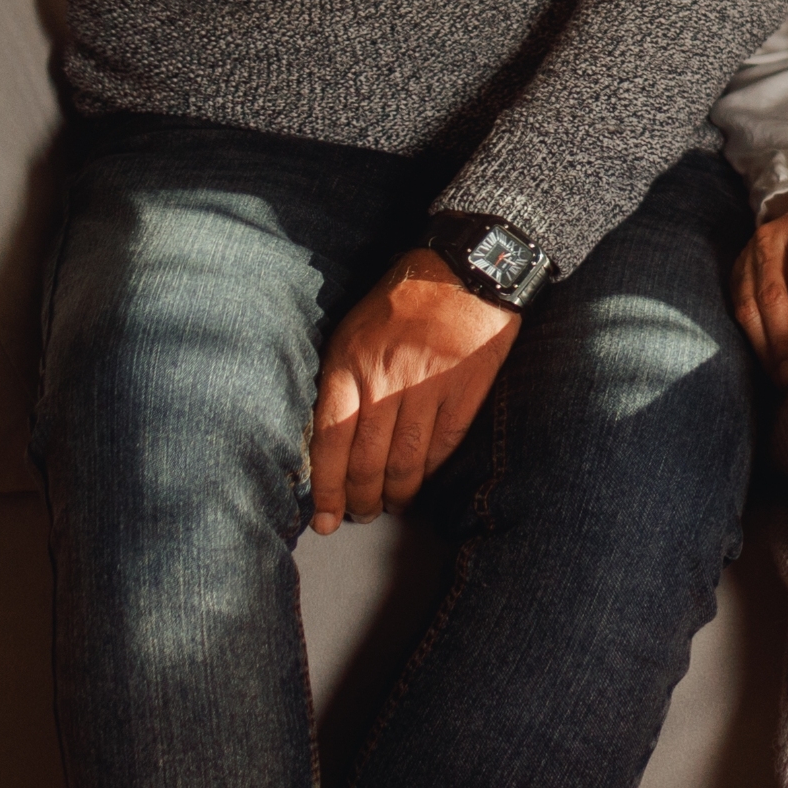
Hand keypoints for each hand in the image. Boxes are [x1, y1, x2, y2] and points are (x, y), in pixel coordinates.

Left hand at [306, 252, 521, 533]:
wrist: (464, 271)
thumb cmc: (402, 299)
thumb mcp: (352, 330)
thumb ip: (340, 378)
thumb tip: (326, 435)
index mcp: (349, 365)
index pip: (329, 441)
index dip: (325, 487)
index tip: (323, 516)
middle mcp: (384, 381)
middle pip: (365, 460)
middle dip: (359, 499)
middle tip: (358, 516)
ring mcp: (426, 388)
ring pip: (403, 462)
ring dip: (394, 494)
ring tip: (389, 506)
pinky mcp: (463, 392)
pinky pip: (440, 446)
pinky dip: (428, 472)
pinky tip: (420, 482)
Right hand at [730, 189, 787, 387]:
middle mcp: (770, 240)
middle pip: (772, 294)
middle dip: (785, 337)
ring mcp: (748, 258)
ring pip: (750, 307)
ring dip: (767, 346)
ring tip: (784, 378)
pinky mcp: (737, 275)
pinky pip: (740, 312)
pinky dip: (755, 341)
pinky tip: (770, 365)